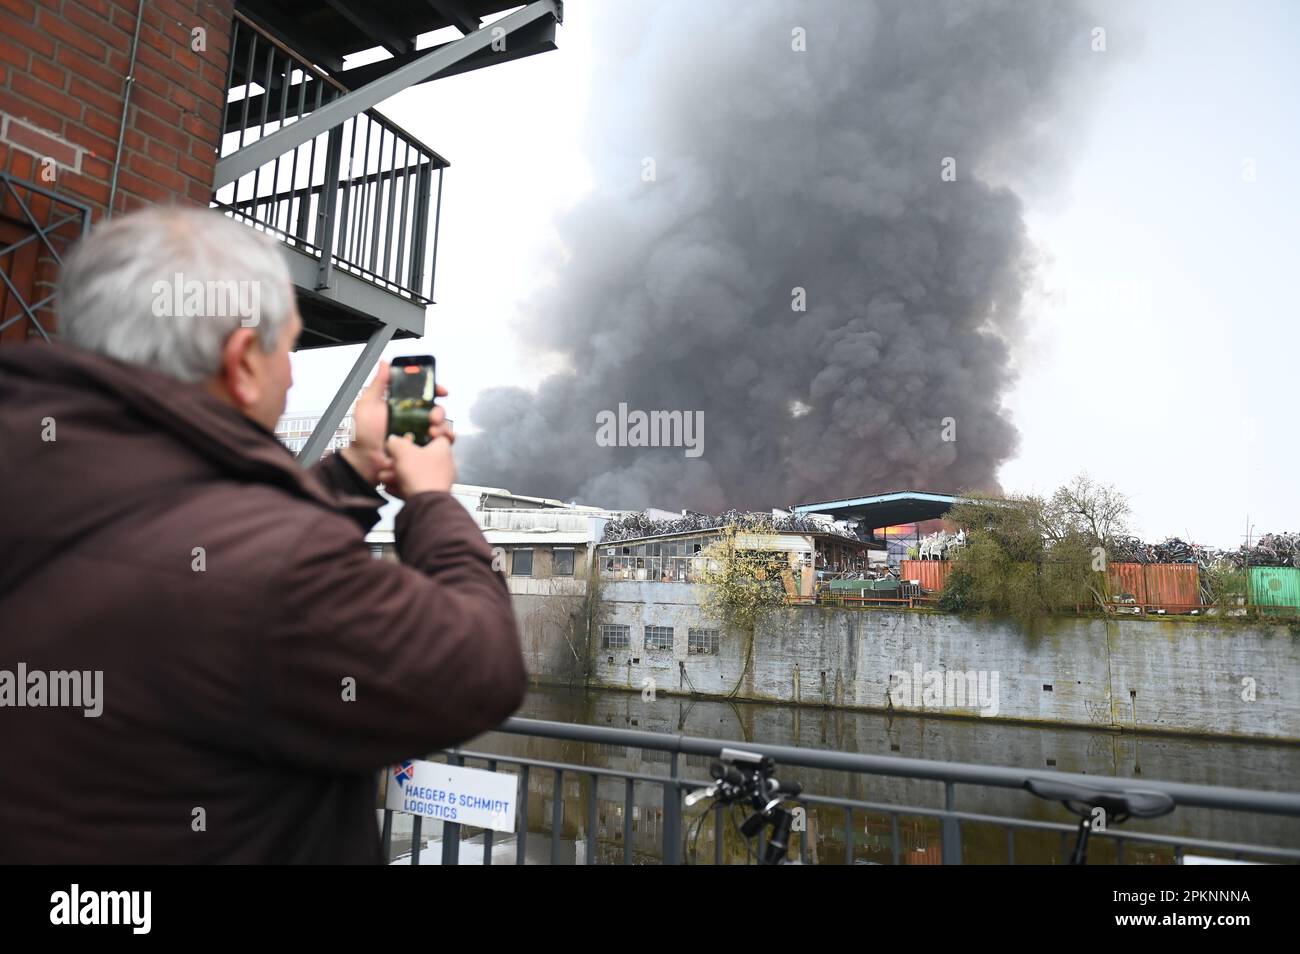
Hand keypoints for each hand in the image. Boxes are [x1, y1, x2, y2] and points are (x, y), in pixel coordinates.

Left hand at [345, 363, 451, 486]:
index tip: (441, 391)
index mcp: (401, 406)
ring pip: (440, 426)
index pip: (422, 394)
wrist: (364, 461)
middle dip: (439, 411)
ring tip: (433, 431)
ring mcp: (417, 435)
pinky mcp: (421, 450)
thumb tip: (384, 363)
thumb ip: (378, 384)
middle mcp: (411, 419)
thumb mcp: (368, 404)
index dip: (434, 390)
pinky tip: (436, 440)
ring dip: (442, 426)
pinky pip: (439, 444)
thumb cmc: (362, 435)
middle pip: (435, 410)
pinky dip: (444, 441)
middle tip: (433, 416)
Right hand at [381, 433, 455, 497]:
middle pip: (419, 456)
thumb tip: (393, 441)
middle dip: (400, 459)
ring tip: (385, 476)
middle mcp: (443, 464)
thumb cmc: (420, 475)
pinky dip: (401, 486)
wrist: (425, 504)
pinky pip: (414, 487)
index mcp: (443, 449)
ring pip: (414, 473)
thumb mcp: (402, 451)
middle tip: (390, 460)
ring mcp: (438, 480)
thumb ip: (396, 443)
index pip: (439, 435)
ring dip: (397, 474)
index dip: (425, 432)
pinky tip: (390, 488)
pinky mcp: (431, 494)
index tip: (414, 434)